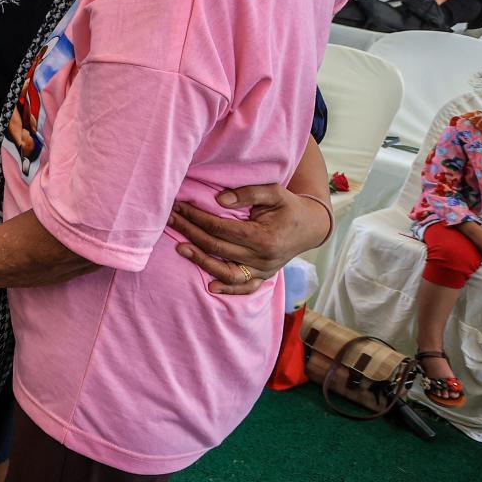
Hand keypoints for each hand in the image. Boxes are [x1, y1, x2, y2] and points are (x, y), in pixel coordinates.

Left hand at [170, 183, 331, 294]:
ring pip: (227, 271)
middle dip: (190, 232)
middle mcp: (263, 258)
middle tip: (170, 219)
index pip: (221, 228)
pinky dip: (228, 289)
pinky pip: (245, 288)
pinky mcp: (264, 277)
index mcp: (264, 237)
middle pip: (218, 247)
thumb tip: (219, 200)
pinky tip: (210, 286)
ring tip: (180, 248)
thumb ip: (248, 193)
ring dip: (201, 261)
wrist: (311, 227)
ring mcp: (263, 271)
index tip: (179, 207)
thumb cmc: (289, 206)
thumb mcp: (274, 192)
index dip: (197, 218)